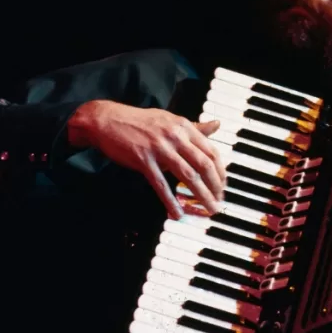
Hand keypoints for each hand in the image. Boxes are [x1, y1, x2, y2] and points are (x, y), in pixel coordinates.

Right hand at [67, 100, 225, 218]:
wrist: (107, 120)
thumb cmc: (140, 122)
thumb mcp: (170, 120)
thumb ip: (194, 127)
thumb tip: (217, 125)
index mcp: (184, 126)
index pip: (211, 150)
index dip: (221, 171)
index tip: (223, 185)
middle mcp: (175, 136)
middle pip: (204, 164)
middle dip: (215, 186)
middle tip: (219, 200)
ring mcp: (159, 148)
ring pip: (187, 175)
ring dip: (201, 195)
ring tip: (209, 208)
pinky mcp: (143, 160)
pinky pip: (161, 184)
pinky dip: (170, 200)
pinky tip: (177, 212)